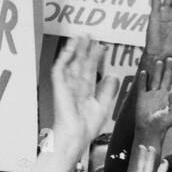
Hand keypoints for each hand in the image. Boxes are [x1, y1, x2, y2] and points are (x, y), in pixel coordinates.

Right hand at [51, 37, 119, 154]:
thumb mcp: (102, 106)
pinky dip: (65, 56)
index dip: (97, 59)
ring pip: (71, 62)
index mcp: (85, 93)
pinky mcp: (59, 85)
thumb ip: (108, 90)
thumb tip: (113, 75)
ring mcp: (66, 86)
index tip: (103, 48)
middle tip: (92, 35)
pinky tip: (71, 46)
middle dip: (86, 50)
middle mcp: (75, 87)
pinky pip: (60, 67)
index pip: (91, 71)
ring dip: (76, 49)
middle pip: (81, 64)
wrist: (74, 135)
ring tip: (82, 35)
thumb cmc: (86, 127)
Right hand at [134, 56, 171, 140]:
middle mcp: (162, 94)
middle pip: (166, 78)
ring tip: (159, 61)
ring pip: (155, 79)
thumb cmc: (163, 125)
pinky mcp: (142, 97)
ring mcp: (152, 94)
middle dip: (169, 69)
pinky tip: (144, 72)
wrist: (149, 131)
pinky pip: (142, 86)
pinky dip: (143, 79)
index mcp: (171, 97)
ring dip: (157, 71)